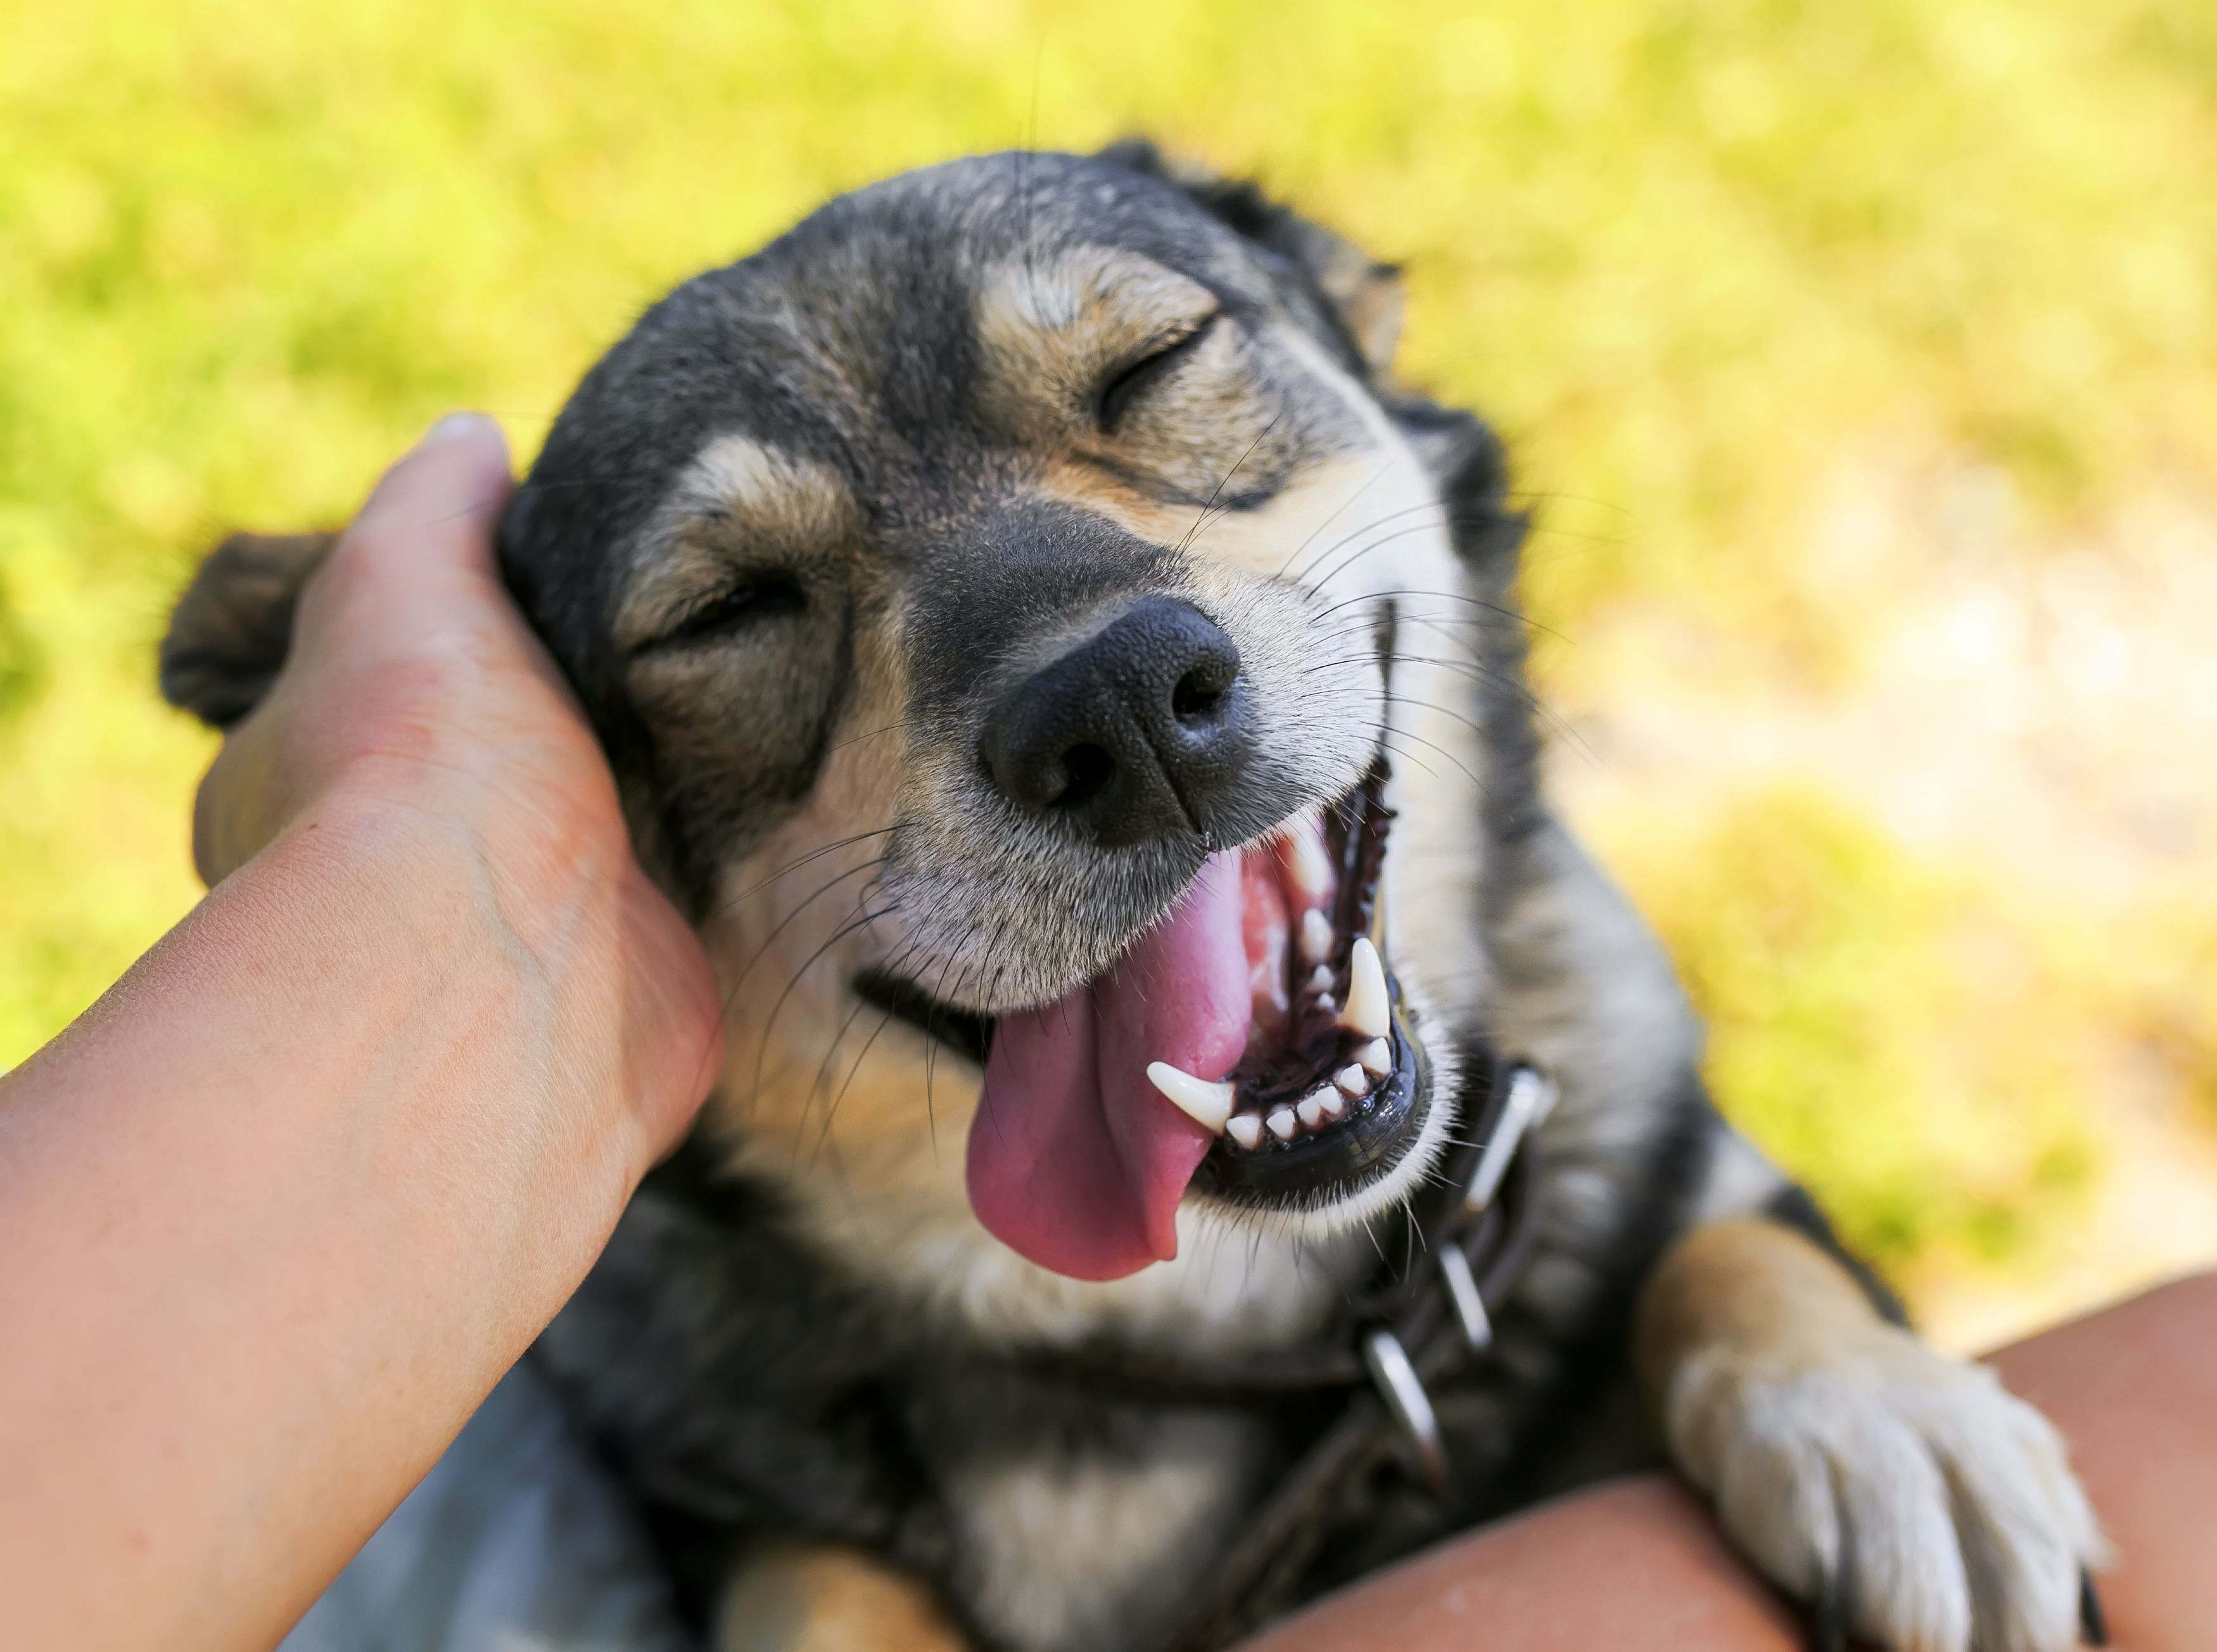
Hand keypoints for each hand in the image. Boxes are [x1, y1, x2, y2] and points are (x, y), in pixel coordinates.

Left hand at [193, 412, 721, 1162]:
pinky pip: (676, 919)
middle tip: (664, 648)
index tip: (527, 598)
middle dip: (559, 726)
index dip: (435, 646)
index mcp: (294, 782)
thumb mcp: (403, 574)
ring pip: (587, 849)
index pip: (357, 698)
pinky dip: (718, 875)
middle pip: (482, 777)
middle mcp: (388, 883)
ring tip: (746, 707)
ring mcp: (511, 949)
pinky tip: (776, 809)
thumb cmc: (423, 765)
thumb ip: (434, 502)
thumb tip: (472, 438)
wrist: (510, 964)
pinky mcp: (627, 994)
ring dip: (652, 801)